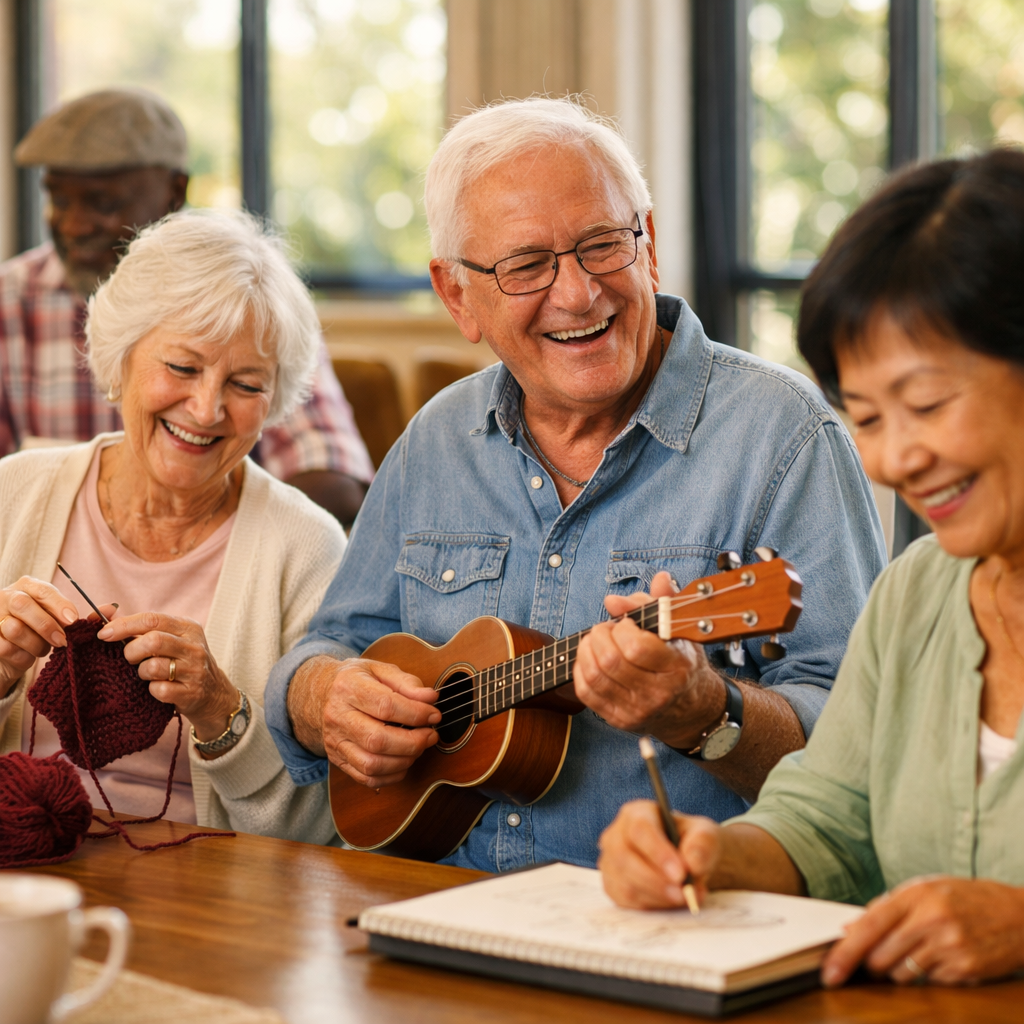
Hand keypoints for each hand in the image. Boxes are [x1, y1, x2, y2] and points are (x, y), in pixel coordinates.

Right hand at [0, 577, 79, 694]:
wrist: (9, 653)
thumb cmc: (39, 631)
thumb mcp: (59, 622)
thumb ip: (82, 617)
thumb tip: (112, 608)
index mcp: (28, 586)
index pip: (44, 591)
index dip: (59, 606)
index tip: (73, 621)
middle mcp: (7, 596)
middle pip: (23, 605)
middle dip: (46, 625)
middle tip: (62, 641)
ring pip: (15, 629)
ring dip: (35, 644)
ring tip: (42, 648)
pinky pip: (6, 648)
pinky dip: (22, 656)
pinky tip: (26, 655)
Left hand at [97, 613, 238, 741]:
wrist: (213, 692)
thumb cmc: (181, 661)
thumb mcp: (171, 638)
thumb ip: (142, 627)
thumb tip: (106, 612)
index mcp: (188, 627)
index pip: (152, 619)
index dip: (124, 625)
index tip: (103, 634)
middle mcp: (194, 646)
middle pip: (152, 641)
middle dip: (131, 651)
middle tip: (129, 658)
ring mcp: (195, 670)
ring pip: (153, 667)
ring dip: (141, 673)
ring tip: (147, 674)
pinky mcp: (191, 693)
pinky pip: (159, 690)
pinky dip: (152, 691)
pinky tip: (158, 689)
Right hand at [292, 655, 440, 787]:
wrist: (323, 693)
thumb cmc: (358, 680)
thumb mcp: (380, 669)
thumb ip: (406, 682)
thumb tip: (430, 698)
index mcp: (348, 687)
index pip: (385, 706)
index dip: (416, 714)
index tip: (434, 715)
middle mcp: (337, 716)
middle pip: (377, 740)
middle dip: (413, 742)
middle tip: (430, 735)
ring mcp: (335, 741)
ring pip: (371, 764)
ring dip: (404, 761)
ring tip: (418, 748)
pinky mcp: (337, 759)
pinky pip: (366, 778)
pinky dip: (391, 775)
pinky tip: (404, 761)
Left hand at [574, 571, 725, 749]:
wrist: (689, 707)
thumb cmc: (679, 660)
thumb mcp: (674, 627)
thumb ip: (647, 604)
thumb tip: (613, 601)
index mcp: (677, 667)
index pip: (636, 648)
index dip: (622, 629)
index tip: (626, 623)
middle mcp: (659, 693)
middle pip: (610, 661)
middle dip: (599, 636)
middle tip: (605, 629)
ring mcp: (638, 710)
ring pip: (595, 676)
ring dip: (586, 651)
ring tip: (595, 641)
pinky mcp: (620, 720)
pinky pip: (586, 693)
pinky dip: (580, 670)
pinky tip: (589, 659)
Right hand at [598, 800, 721, 908]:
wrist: (685, 861)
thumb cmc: (691, 841)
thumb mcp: (705, 834)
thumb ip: (703, 843)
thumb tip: (692, 864)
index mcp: (636, 813)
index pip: (639, 829)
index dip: (658, 852)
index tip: (681, 873)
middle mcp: (616, 835)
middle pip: (625, 857)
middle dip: (657, 880)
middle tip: (685, 893)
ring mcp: (610, 862)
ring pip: (626, 883)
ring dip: (659, 896)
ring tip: (687, 897)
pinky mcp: (613, 886)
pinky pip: (627, 900)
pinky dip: (653, 905)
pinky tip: (672, 900)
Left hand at [822, 876, 1023, 987]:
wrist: (1018, 915)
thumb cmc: (963, 899)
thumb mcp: (924, 890)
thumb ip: (886, 908)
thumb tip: (848, 930)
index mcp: (915, 896)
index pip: (868, 927)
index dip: (844, 953)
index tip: (828, 973)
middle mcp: (931, 921)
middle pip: (880, 958)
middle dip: (870, 964)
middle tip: (876, 958)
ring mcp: (950, 948)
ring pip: (901, 975)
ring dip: (898, 971)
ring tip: (918, 951)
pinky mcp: (965, 971)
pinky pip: (928, 984)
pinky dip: (927, 976)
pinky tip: (941, 958)